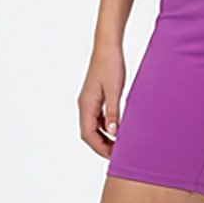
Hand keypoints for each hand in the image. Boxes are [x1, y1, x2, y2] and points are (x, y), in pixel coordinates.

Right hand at [78, 43, 126, 158]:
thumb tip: (113, 133)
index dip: (100, 148)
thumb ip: (113, 113)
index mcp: (86, 105)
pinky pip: (97, 117)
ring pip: (93, 126)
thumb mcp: (115, 91)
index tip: (114, 156)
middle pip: (88, 133)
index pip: (88, 135)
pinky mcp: (95, 96)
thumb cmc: (110, 65)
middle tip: (118, 154)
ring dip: (103, 137)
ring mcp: (88, 101)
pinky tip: (117, 128)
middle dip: (101, 146)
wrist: (107, 46)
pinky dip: (105, 126)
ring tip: (119, 144)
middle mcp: (84, 104)